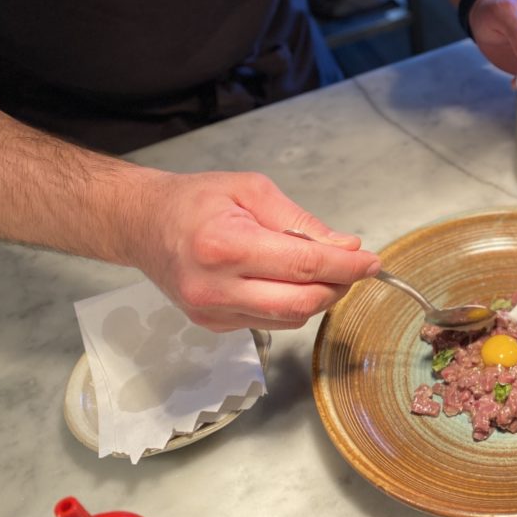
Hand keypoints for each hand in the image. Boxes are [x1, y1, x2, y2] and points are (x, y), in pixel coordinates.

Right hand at [123, 169, 380, 331]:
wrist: (144, 224)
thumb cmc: (196, 200)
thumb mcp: (252, 190)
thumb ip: (300, 221)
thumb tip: (345, 246)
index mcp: (225, 245)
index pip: (304, 265)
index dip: (346, 266)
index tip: (372, 261)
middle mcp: (215, 286)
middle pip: (301, 302)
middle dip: (339, 286)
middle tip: (354, 267)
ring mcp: (211, 312)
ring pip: (290, 318)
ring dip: (319, 298)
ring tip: (324, 270)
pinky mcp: (212, 325)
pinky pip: (270, 322)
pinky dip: (293, 304)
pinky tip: (291, 281)